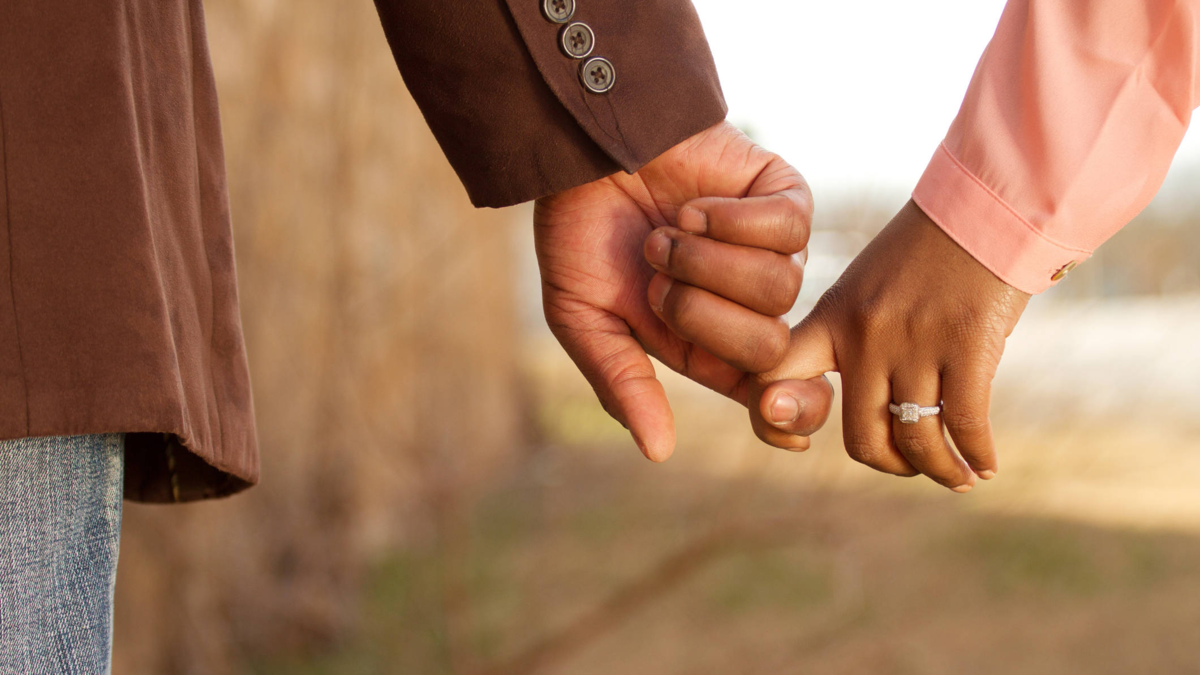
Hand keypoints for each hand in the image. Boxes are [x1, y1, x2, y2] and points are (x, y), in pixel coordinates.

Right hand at [535, 121, 815, 461]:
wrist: (583, 149)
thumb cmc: (581, 233)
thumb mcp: (582, 318)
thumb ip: (621, 382)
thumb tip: (659, 452)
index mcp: (707, 344)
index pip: (772, 393)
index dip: (789, 412)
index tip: (773, 415)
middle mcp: (748, 304)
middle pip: (771, 346)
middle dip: (702, 315)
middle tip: (656, 280)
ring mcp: (772, 250)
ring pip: (780, 286)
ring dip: (707, 261)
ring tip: (667, 234)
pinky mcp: (783, 198)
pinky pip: (788, 227)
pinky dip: (732, 220)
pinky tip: (694, 208)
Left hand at [749, 201, 1030, 491]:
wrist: (983, 210)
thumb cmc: (925, 255)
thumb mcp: (865, 287)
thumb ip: (849, 338)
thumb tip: (860, 404)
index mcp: (832, 318)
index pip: (773, 376)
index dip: (773, 419)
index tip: (798, 440)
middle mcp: (866, 335)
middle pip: (861, 438)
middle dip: (889, 464)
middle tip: (911, 463)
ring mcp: (916, 342)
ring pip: (916, 439)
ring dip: (940, 471)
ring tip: (958, 476)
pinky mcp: (968, 345)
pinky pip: (965, 423)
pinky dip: (977, 456)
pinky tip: (986, 466)